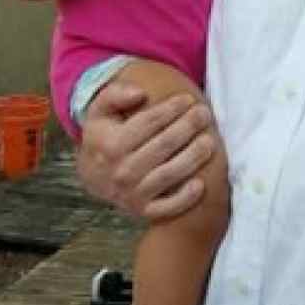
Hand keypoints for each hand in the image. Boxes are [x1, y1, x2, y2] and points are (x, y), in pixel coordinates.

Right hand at [77, 82, 215, 219]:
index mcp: (110, 145)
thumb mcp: (100, 110)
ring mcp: (132, 194)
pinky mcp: (143, 211)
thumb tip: (139, 93)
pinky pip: (166, 208)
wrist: (94, 176)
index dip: (170, 109)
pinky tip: (201, 184)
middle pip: (162, 146)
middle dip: (187, 127)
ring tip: (210, 141)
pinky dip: (185, 199)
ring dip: (192, 158)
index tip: (188, 99)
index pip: (147, 123)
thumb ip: (114, 94)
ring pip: (168, 175)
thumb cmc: (104, 135)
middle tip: (204, 114)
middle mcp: (121, 172)